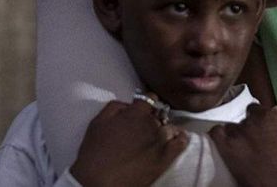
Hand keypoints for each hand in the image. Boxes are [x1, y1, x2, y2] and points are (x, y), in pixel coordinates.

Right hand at [70, 98, 187, 186]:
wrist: (100, 182)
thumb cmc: (95, 153)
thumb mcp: (98, 122)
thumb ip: (116, 106)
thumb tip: (129, 103)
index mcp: (136, 112)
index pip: (150, 98)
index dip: (145, 104)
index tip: (143, 110)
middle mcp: (152, 123)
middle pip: (160, 114)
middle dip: (153, 118)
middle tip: (144, 128)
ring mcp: (162, 140)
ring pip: (170, 127)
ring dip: (165, 129)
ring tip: (156, 137)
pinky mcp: (167, 157)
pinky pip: (181, 142)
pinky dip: (180, 139)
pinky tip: (175, 141)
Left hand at [210, 103, 276, 186]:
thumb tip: (274, 118)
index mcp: (275, 115)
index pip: (258, 109)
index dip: (257, 121)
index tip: (257, 130)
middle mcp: (258, 119)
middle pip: (245, 118)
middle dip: (247, 129)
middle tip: (250, 143)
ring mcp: (242, 131)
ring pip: (231, 126)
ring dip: (234, 136)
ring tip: (240, 150)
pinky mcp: (228, 144)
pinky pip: (216, 132)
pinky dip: (218, 138)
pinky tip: (224, 146)